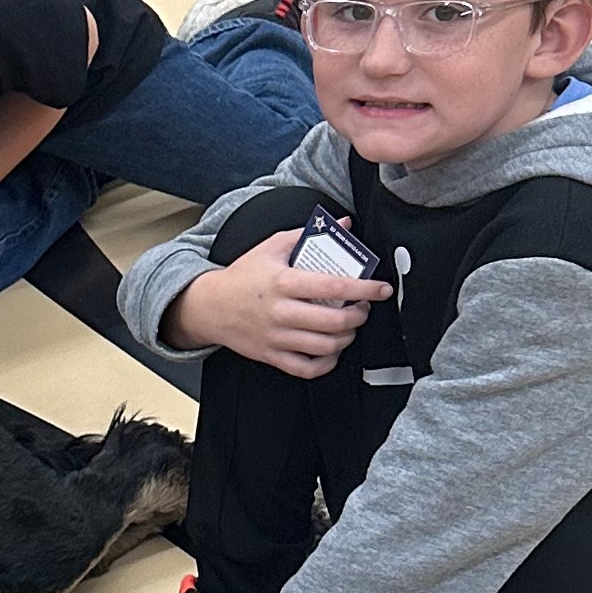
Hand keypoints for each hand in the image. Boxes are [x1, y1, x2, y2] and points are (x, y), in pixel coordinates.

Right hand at [165, 229, 389, 377]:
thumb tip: (344, 224)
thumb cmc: (243, 276)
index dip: (364, 289)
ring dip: (346, 337)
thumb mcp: (270, 247)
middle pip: (334, 322)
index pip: (334, 287)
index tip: (382, 289)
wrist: (209, 306)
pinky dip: (326, 363)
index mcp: (283, 282)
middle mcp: (280, 312)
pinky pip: (306, 368)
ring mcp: (276, 337)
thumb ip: (307, 234)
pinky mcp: (271, 356)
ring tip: (349, 327)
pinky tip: (331, 350)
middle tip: (363, 308)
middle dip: (359, 315)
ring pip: (325, 346)